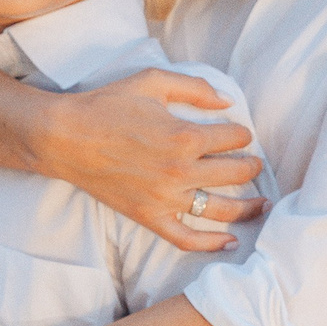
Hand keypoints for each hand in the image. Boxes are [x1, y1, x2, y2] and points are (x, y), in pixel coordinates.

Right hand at [40, 69, 266, 252]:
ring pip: (220, 210)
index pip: (234, 139)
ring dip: (247, 207)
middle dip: (251, 167)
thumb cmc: (108, 105)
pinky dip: (211, 244)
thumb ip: (195, 88)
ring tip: (261, 203)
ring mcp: (165, 198)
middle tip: (255, 164)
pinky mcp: (148, 217)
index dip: (242, 134)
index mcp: (185, 137)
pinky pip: (186, 238)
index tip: (240, 135)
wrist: (65, 137)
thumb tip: (228, 101)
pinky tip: (230, 241)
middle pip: (235, 174)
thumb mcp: (154, 81)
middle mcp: (180, 172)